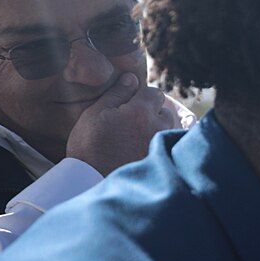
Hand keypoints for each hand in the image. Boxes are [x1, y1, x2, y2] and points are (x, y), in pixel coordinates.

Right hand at [65, 73, 184, 174]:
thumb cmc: (90, 145)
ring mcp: (164, 144)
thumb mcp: (95, 114)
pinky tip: (143, 149)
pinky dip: (161, 143)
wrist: (93, 181)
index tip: (129, 105)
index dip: (141, 96)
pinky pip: (169, 144)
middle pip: (165, 110)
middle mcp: (158, 126)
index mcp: (141, 112)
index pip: (154, 93)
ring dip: (158, 128)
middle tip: (132, 123)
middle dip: (153, 113)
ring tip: (137, 137)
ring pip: (169, 128)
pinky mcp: (164, 159)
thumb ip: (116, 94)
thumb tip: (132, 78)